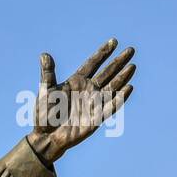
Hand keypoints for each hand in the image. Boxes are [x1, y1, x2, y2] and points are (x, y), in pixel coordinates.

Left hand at [28, 38, 135, 163]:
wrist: (47, 136)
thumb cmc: (44, 114)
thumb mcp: (45, 92)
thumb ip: (47, 74)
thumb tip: (44, 55)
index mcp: (76, 82)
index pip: (93, 63)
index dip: (103, 52)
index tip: (114, 41)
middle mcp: (88, 90)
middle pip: (107, 72)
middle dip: (118, 61)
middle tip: (130, 50)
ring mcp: (94, 103)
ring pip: (112, 86)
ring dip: (122, 77)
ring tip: (132, 66)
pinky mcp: (97, 117)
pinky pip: (111, 106)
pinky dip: (120, 98)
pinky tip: (128, 88)